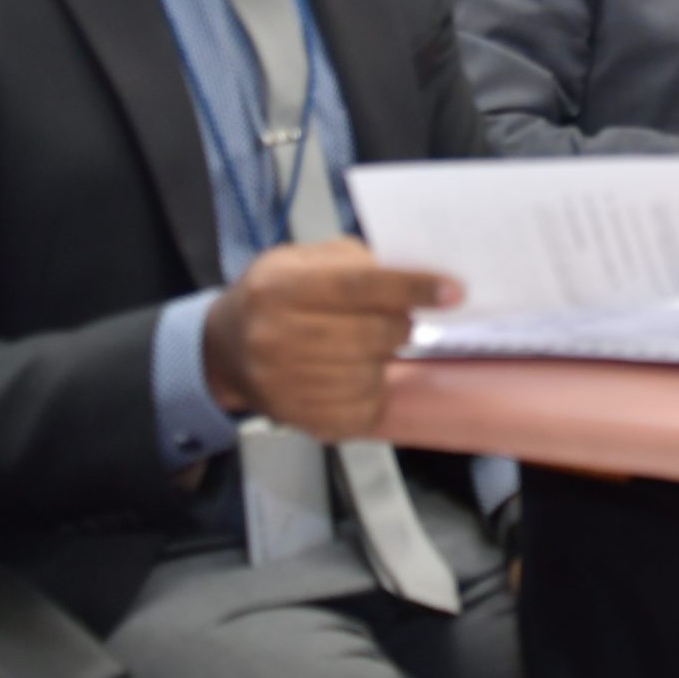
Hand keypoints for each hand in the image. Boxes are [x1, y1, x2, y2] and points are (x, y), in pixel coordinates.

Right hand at [202, 238, 461, 441]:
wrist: (226, 349)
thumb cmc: (276, 296)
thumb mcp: (303, 260)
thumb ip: (355, 263)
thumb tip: (414, 274)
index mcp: (279, 287)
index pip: (360, 286)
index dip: (412, 288)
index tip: (452, 291)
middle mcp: (274, 336)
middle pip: (370, 335)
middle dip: (402, 326)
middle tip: (405, 321)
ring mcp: (282, 383)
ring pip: (368, 375)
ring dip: (385, 361)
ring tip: (372, 348)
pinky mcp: (296, 417)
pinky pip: (359, 408)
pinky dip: (372, 391)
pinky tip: (360, 375)